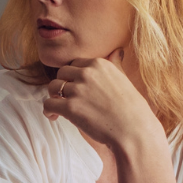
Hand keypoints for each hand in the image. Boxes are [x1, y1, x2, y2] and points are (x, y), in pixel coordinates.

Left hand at [44, 53, 164, 152]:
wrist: (133, 131)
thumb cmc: (132, 109)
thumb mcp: (125, 80)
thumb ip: (116, 65)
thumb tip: (117, 51)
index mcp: (99, 64)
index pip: (76, 64)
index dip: (74, 76)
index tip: (76, 86)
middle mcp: (87, 73)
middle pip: (62, 73)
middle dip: (63, 84)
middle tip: (66, 97)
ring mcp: (77, 90)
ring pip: (53, 86)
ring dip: (54, 96)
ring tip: (59, 107)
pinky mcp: (70, 107)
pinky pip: (49, 104)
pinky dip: (48, 110)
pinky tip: (54, 116)